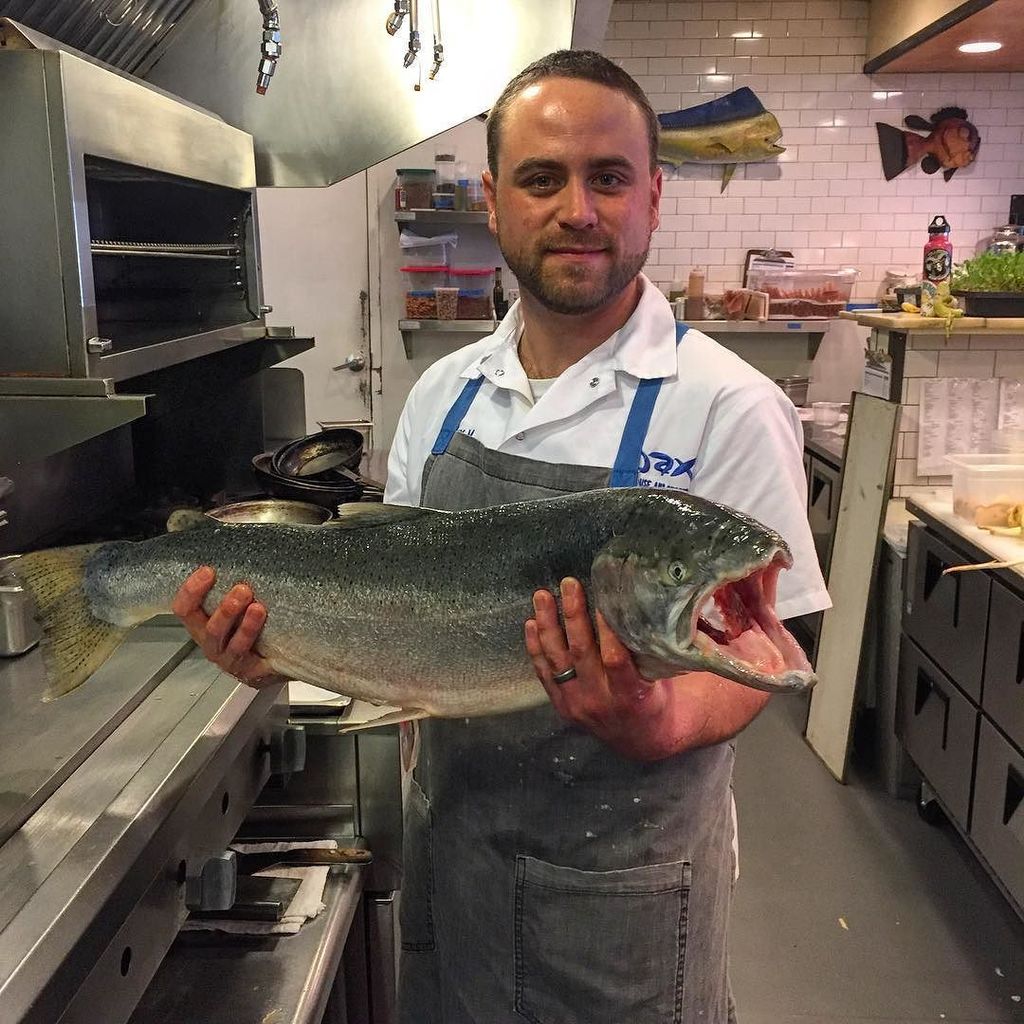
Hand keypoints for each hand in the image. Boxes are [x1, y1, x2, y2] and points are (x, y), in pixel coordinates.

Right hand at [171, 566, 282, 688]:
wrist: (278, 659)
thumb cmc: (254, 628)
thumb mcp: (239, 605)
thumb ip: (234, 587)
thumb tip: (240, 552)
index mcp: (203, 626)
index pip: (184, 610)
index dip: (191, 591)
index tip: (207, 571)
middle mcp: (213, 644)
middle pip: (207, 629)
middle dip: (224, 608)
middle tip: (242, 589)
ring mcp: (230, 660)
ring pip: (230, 645)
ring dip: (243, 624)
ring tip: (257, 607)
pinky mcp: (250, 672)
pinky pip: (251, 657)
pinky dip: (256, 641)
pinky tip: (264, 626)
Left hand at [524, 578, 770, 759]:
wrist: (649, 740)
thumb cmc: (683, 701)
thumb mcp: (709, 686)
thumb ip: (730, 652)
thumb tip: (758, 605)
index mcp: (638, 699)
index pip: (618, 665)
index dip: (609, 636)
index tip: (606, 603)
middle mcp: (603, 705)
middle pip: (583, 656)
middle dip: (575, 618)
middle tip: (572, 583)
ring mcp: (580, 705)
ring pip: (559, 661)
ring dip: (550, 625)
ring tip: (544, 593)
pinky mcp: (564, 703)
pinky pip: (545, 674)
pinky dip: (537, 647)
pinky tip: (532, 621)